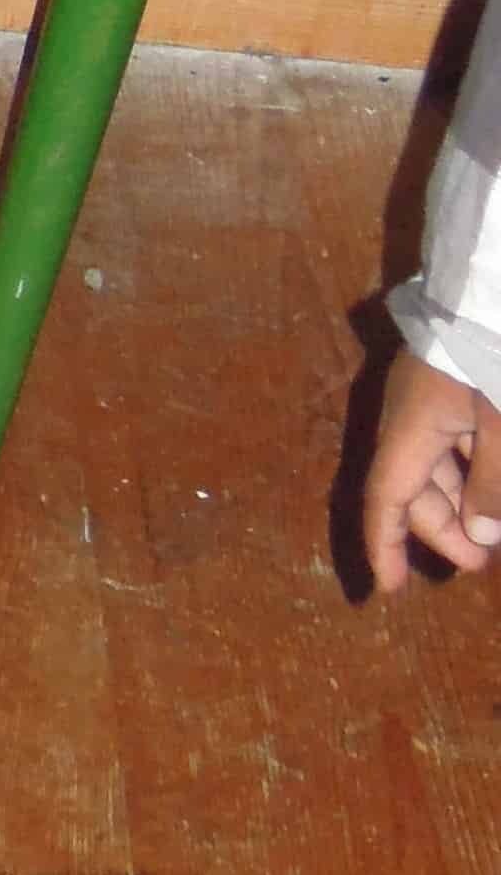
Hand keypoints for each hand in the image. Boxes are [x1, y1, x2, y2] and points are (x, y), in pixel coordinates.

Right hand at [365, 351, 500, 592]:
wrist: (492, 283)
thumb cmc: (492, 353)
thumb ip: (493, 482)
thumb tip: (481, 533)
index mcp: (411, 425)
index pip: (386, 498)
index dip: (385, 545)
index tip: (388, 591)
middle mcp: (407, 414)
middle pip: (412, 485)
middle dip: (441, 528)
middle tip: (480, 562)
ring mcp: (427, 396)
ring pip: (434, 463)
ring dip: (460, 499)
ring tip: (492, 526)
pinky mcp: (448, 384)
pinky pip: (451, 440)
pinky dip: (470, 469)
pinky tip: (492, 478)